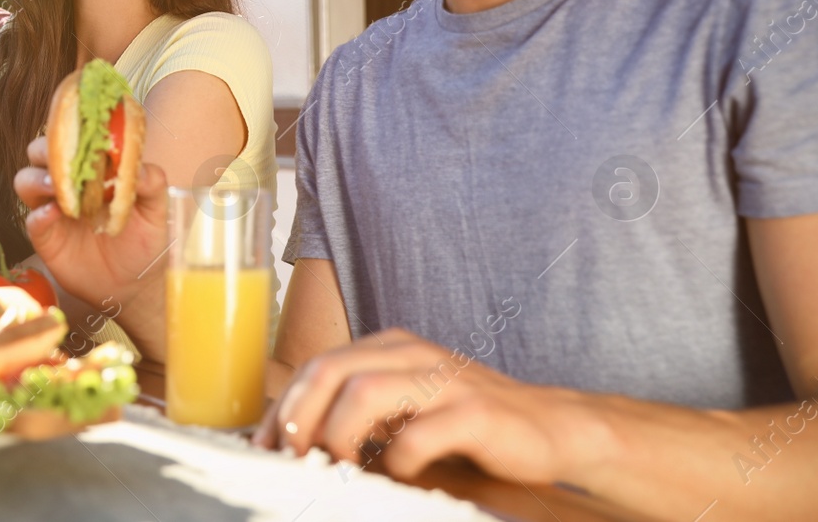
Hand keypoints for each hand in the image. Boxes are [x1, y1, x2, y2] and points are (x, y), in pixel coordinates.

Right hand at [14, 136, 169, 351]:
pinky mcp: (46, 237)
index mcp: (92, 168)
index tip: (82, 127)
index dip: (72, 127)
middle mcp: (67, 183)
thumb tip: (139, 169)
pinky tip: (55, 214)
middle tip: (62, 158)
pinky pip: (32, 220)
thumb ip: (152, 184)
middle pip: (40, 152)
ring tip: (56, 186)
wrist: (134, 285)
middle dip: (46, 149)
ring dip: (36, 178)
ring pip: (26, 181)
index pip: (73, 137)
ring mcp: (53, 209)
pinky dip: (39, 214)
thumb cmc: (144, 240)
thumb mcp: (156, 211)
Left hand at [251, 328, 589, 485]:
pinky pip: (420, 432)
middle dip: (299, 416)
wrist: (551, 426)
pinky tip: (398, 470)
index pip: (318, 366)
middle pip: (331, 370)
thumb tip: (297, 439)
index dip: (285, 406)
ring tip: (337, 465)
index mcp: (388, 347)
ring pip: (365, 391)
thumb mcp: (406, 404)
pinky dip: (397, 456)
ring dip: (338, 434)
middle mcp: (411, 354)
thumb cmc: (467, 420)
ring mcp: (443, 379)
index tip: (266, 445)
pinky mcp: (474, 412)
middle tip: (291, 456)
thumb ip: (359, 410)